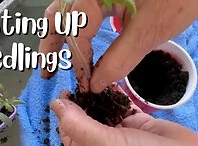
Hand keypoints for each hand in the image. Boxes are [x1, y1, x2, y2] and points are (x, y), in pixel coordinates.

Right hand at [40, 0, 197, 92]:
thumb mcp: (148, 30)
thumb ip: (119, 58)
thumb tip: (96, 83)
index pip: (76, 29)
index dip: (78, 60)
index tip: (84, 83)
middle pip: (59, 14)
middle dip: (52, 43)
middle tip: (48, 70)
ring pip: (69, 10)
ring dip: (62, 34)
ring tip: (56, 58)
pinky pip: (86, 9)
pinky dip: (80, 27)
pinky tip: (82, 43)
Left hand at [50, 86, 197, 145]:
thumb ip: (81, 126)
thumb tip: (56, 107)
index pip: (70, 134)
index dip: (64, 115)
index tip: (64, 94)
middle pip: (86, 121)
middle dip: (82, 102)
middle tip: (80, 80)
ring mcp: (125, 134)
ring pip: (105, 111)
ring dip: (98, 96)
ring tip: (93, 77)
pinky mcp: (141, 123)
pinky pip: (125, 106)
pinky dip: (118, 94)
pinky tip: (112, 81)